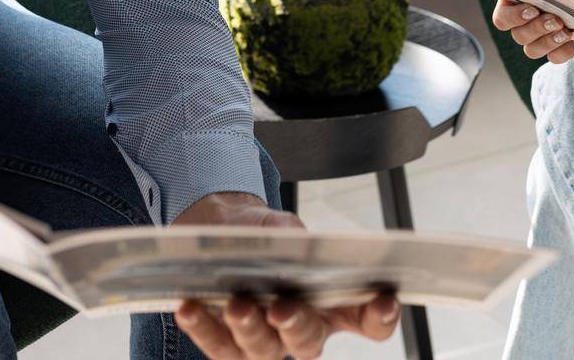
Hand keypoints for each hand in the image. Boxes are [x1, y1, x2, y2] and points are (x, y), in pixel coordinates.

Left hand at [172, 192, 399, 357]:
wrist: (221, 233)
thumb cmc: (264, 235)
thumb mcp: (282, 228)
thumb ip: (291, 237)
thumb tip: (291, 246)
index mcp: (333, 304)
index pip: (368, 320)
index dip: (381, 315)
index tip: (384, 299)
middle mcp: (303, 329)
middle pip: (310, 341)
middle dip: (296, 325)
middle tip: (282, 308)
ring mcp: (265, 342)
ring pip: (263, 351)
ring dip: (249, 329)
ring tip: (237, 306)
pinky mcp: (227, 344)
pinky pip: (218, 347)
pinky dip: (204, 328)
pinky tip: (189, 307)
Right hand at [490, 0, 573, 65]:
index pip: (502, 17)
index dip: (513, 18)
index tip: (532, 10)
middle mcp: (525, 20)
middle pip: (519, 36)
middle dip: (537, 30)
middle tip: (557, 19)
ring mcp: (542, 34)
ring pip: (533, 50)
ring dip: (548, 43)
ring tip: (566, 31)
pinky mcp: (560, 43)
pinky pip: (555, 57)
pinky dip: (564, 50)